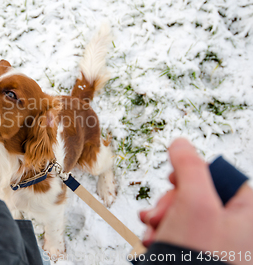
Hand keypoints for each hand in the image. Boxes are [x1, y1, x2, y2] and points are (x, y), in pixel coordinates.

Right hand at [140, 138, 252, 263]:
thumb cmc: (199, 255)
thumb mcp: (194, 201)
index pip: (218, 176)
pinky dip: (162, 232)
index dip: (191, 176)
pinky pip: (179, 231)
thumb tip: (180, 142)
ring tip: (153, 229)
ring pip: (183, 213)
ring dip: (162, 217)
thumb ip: (189, 166)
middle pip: (197, 194)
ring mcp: (219, 244)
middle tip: (161, 214)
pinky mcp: (201, 254)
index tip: (175, 182)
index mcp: (247, 212)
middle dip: (170, 202)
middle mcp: (236, 228)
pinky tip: (153, 238)